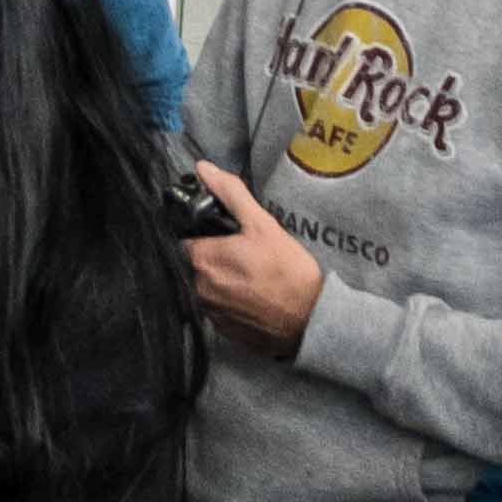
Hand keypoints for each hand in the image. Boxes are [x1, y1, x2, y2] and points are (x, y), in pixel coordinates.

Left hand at [180, 166, 325, 353]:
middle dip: (219, 258)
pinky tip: (256, 298)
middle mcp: (199, 288)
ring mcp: (210, 313)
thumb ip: (230, 194)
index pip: (188, 239)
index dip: (208, 235)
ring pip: (209, 287)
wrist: (312, 319)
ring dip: (226, 281)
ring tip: (255, 279)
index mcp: (202, 259)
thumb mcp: (262, 224)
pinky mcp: (223, 331)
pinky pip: (220, 310)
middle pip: (199, 264)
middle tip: (248, 257)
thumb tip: (204, 169)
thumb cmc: (289, 272)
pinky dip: (234, 303)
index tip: (229, 238)